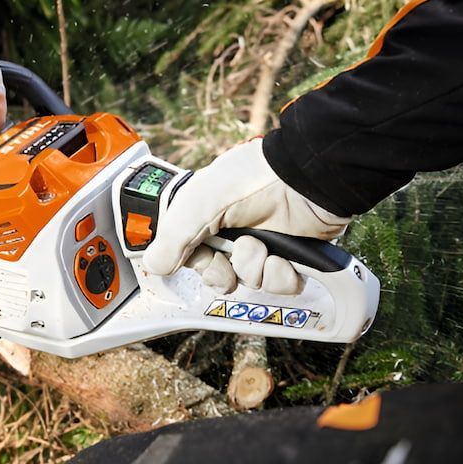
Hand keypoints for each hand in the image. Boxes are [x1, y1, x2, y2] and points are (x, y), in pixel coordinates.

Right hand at [142, 138, 351, 293]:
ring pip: (250, 281)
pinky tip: (284, 260)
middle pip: (220, 274)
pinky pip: (279, 285)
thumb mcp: (199, 204)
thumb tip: (155, 266)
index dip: (201, 265)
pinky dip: (281, 277)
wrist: (308, 179)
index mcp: (209, 216)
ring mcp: (264, 243)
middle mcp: (234, 231)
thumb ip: (173, 238)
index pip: (194, 256)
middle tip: (235, 254)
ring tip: (265, 249)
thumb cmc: (252, 181)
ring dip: (256, 270)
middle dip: (227, 271)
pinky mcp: (291, 255)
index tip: (207, 259)